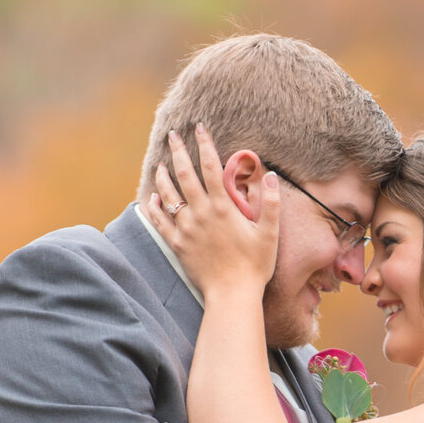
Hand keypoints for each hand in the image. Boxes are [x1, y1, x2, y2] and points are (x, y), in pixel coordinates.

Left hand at [148, 125, 279, 295]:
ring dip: (163, 176)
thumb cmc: (255, 266)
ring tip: (160, 163)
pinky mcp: (178, 245)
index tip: (200, 127)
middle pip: (185, 175)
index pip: (211, 167)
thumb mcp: (269, 234)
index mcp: (223, 208)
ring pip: (169, 195)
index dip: (205, 145)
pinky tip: (152, 198)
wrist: (232, 295)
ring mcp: (186, 229)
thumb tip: (271, 175)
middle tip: (173, 136)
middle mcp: (201, 214)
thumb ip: (270, 203)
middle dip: (178, 152)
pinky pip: (160, 222)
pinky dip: (154, 208)